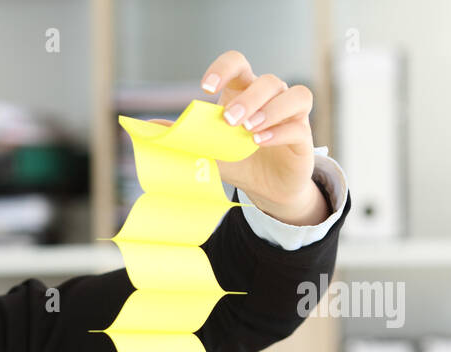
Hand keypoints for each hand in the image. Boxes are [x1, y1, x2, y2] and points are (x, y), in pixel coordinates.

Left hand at [196, 50, 325, 223]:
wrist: (264, 188)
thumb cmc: (236, 160)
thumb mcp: (205, 149)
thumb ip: (181, 137)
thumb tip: (147, 129)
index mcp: (243, 92)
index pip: (238, 64)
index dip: (224, 69)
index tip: (206, 87)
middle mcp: (271, 98)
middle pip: (267, 81)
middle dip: (248, 98)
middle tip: (228, 120)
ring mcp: (290, 115)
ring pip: (294, 95)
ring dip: (269, 109)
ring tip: (248, 130)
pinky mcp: (303, 137)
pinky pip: (298, 125)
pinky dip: (280, 131)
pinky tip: (261, 142)